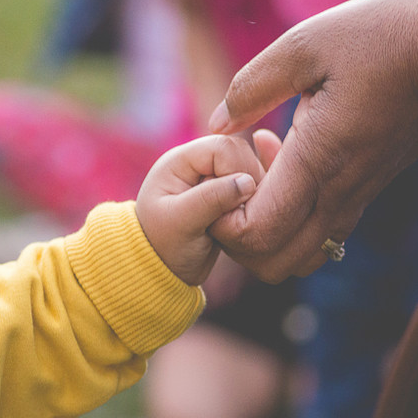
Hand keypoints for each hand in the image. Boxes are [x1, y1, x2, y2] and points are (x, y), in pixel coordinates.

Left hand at [136, 135, 266, 285]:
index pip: (222, 148)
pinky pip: (251, 186)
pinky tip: (242, 219)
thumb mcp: (181, 223)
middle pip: (240, 154)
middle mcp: (197, 164)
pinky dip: (253, 200)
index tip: (235, 203)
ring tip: (236, 218)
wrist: (164, 269)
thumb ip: (211, 198)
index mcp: (180, 162)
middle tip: (239, 212)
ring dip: (252, 193)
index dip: (237, 170)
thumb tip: (248, 183)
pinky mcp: (226, 193)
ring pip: (249, 169)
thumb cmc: (164, 246)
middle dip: (247, 181)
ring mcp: (212, 177)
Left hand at [207, 0, 417, 282]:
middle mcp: (337, 195)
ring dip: (265, 232)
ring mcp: (356, 198)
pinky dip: (293, 218)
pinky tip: (285, 164)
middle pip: (272, 264)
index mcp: (316, 163)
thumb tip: (217, 123)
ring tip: (254, 177)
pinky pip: (321, 233)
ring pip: (299, 257)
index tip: (219, 174)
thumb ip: (253, 85)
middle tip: (227, 181)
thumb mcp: (306, 44)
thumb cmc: (384, 37)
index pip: (256, 235)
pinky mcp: (367, 190)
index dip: (222, 219)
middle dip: (235, 237)